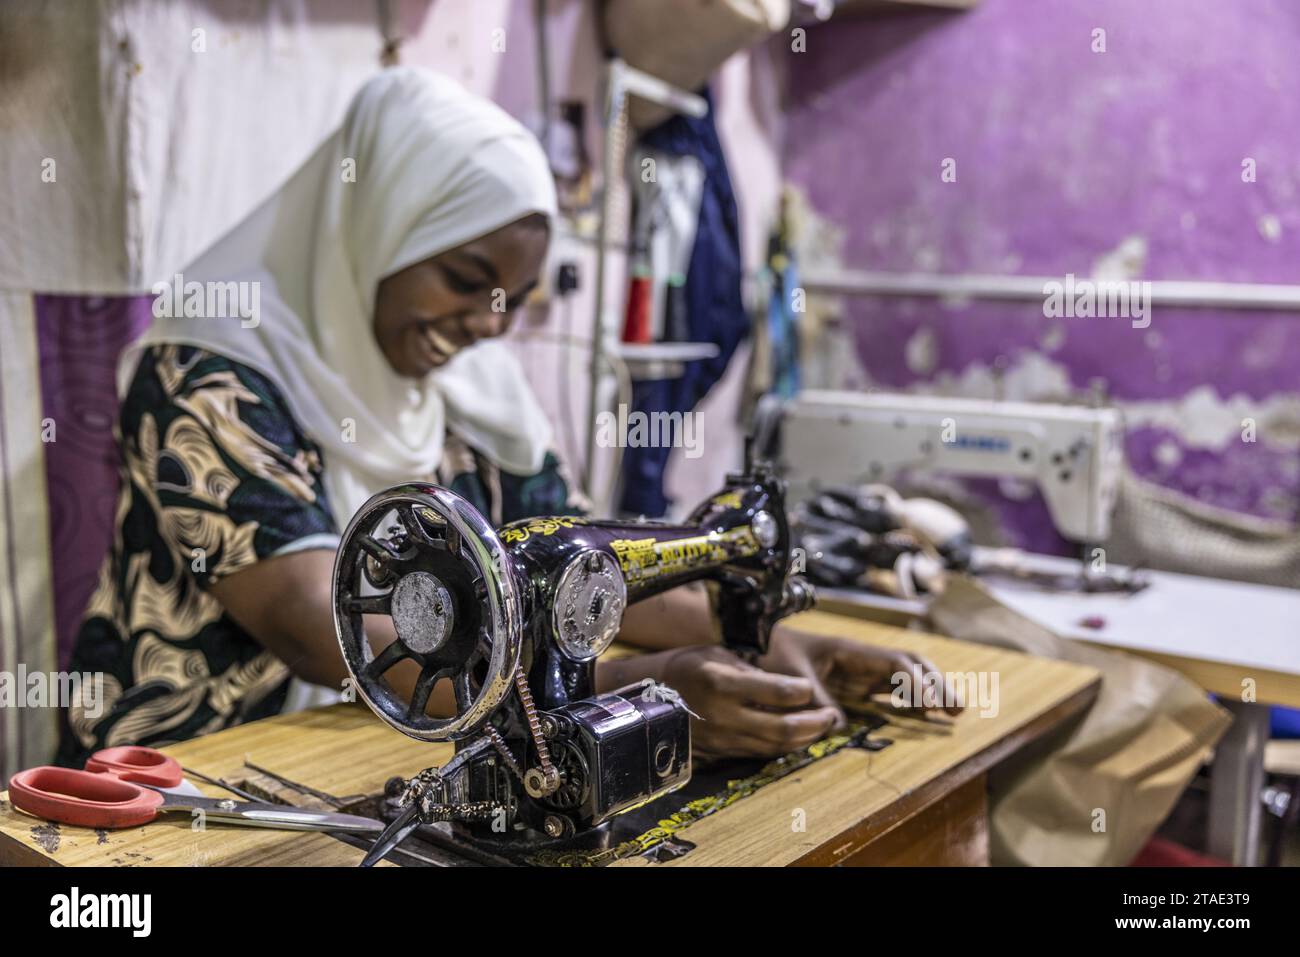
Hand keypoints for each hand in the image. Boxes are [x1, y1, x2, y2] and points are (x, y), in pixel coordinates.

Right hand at [656, 645, 841, 759]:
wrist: (648, 697)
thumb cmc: (688, 667)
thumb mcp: (718, 654)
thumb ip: (753, 671)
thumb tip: (788, 688)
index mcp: (721, 682)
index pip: (777, 692)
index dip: (802, 691)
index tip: (809, 688)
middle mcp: (723, 714)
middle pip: (782, 727)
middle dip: (814, 723)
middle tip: (830, 716)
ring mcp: (722, 737)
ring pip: (775, 746)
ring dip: (804, 739)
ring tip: (820, 726)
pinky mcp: (722, 751)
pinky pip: (760, 752)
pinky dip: (784, 746)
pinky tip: (797, 736)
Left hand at [759, 625, 964, 720]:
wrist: (755, 643)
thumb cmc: (772, 654)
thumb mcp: (789, 677)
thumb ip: (813, 699)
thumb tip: (838, 728)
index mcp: (850, 650)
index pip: (895, 662)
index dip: (916, 682)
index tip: (931, 705)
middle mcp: (862, 658)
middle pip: (911, 665)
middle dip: (937, 683)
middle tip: (958, 709)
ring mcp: (860, 669)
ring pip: (907, 676)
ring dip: (931, 691)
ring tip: (954, 713)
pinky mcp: (855, 683)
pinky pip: (891, 689)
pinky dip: (913, 700)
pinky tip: (927, 715)